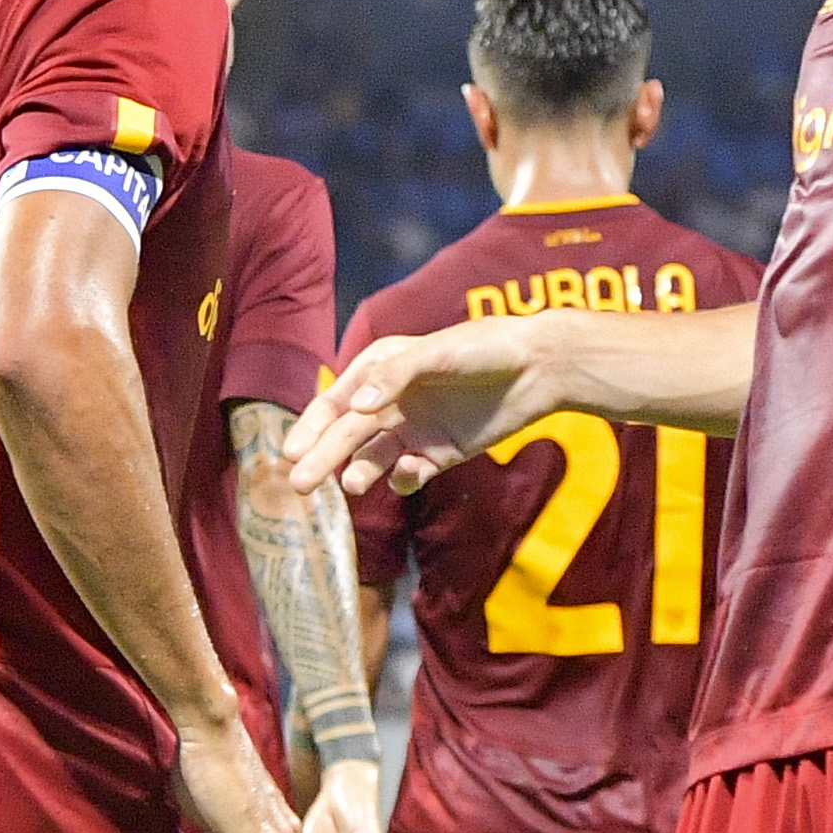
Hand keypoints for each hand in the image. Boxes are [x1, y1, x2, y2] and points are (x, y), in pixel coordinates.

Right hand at [285, 319, 545, 497]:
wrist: (541, 367)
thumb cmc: (486, 346)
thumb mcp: (438, 353)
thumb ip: (394, 376)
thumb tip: (355, 408)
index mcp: (381, 369)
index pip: (335, 402)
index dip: (311, 427)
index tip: (291, 452)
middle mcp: (390, 401)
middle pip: (347, 435)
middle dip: (322, 458)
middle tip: (299, 485)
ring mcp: (414, 430)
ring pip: (373, 459)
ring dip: (359, 472)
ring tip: (352, 485)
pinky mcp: (440, 453)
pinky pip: (410, 473)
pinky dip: (405, 478)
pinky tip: (411, 471)